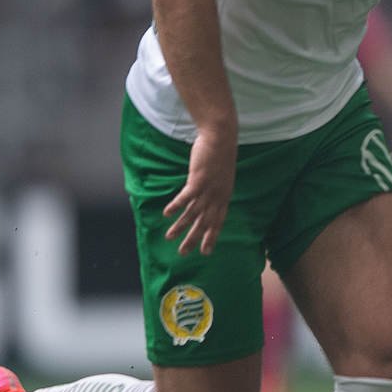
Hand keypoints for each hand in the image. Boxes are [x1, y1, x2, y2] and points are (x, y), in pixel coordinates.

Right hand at [163, 126, 236, 255]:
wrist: (221, 138)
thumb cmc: (219, 154)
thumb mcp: (221, 175)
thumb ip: (214, 187)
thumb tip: (205, 195)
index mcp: (224, 195)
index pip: (218, 221)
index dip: (211, 237)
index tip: (205, 251)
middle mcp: (218, 196)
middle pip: (204, 222)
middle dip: (193, 239)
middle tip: (183, 253)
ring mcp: (209, 189)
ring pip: (193, 213)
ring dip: (180, 226)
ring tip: (169, 237)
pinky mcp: (198, 180)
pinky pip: (185, 197)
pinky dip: (176, 206)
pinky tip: (166, 214)